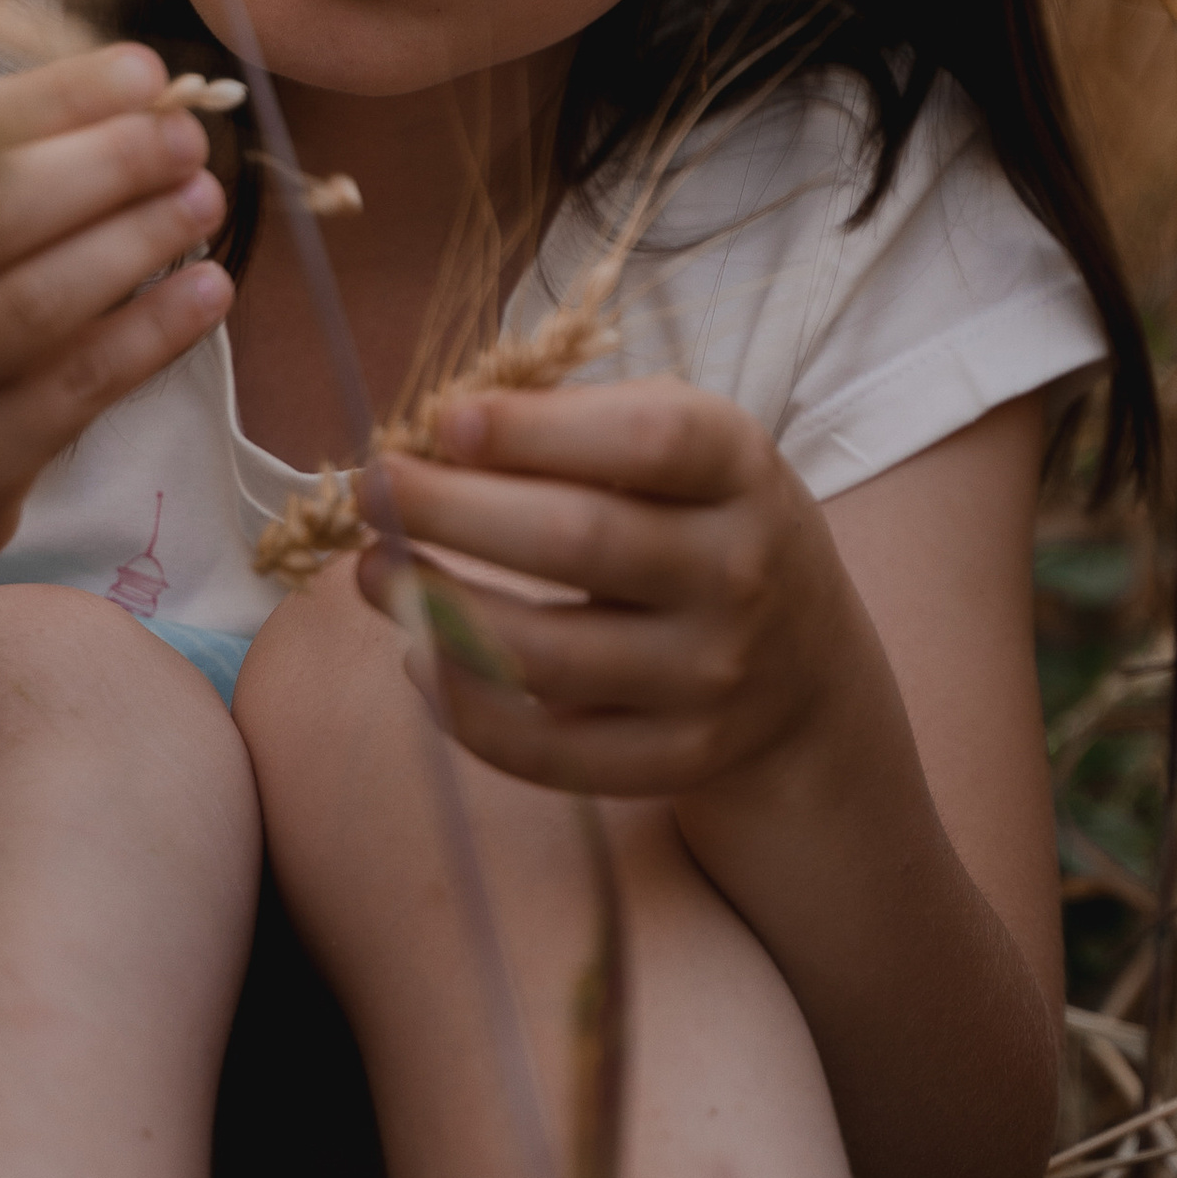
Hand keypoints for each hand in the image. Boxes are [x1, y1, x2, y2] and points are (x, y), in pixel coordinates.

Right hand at [0, 45, 229, 595]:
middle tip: (186, 135)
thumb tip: (125, 99)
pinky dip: (152, 329)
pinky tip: (208, 289)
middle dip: (107, 161)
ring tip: (203, 197)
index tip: (143, 72)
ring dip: (139, 237)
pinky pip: (76, 383)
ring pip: (39, 298)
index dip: (52, 99)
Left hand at [354, 377, 879, 804]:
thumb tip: (444, 430)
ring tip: (371, 572)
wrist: (805, 668)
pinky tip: (420, 658)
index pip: (649, 440)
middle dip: (453, 512)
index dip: (539, 430)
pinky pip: (549, 751)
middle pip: (579, 541)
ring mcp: (710, 677)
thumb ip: (585, 426)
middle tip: (372, 488)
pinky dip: (467, 708)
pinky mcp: (675, 757)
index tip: (447, 420)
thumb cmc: (705, 524)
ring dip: (436, 610)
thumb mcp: (688, 450)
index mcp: (742, 471)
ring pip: (547, 655)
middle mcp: (738, 573)